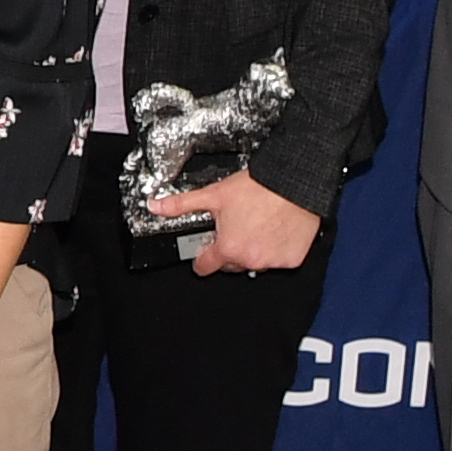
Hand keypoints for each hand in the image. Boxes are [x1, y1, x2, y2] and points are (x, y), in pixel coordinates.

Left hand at [144, 170, 321, 277]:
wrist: (294, 183)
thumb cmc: (259, 188)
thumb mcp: (214, 194)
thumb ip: (182, 204)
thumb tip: (157, 206)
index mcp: (228, 248)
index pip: (205, 266)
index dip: (202, 258)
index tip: (204, 253)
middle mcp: (249, 259)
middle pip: (231, 264)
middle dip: (230, 249)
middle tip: (236, 227)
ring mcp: (272, 261)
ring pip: (256, 262)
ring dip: (254, 249)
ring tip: (257, 225)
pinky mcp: (292, 259)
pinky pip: (280, 259)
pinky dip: (277, 249)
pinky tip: (276, 230)